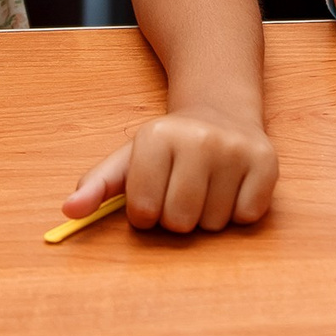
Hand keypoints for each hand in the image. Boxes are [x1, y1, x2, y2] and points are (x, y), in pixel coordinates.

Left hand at [63, 105, 277, 232]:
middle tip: (182, 191)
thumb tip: (68, 211)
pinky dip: (239, 211)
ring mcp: (235, 149)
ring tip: (207, 186)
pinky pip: (248, 216)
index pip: (143, 212)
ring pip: (214, 223)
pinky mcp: (267, 161)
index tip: (153, 192)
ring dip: (208, 215)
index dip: (145, 212)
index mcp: (156, 135)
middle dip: (177, 217)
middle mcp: (198, 137)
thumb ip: (97, 185)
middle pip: (179, 221)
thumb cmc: (169, 147)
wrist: (221, 112)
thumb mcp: (129, 160)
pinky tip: (232, 186)